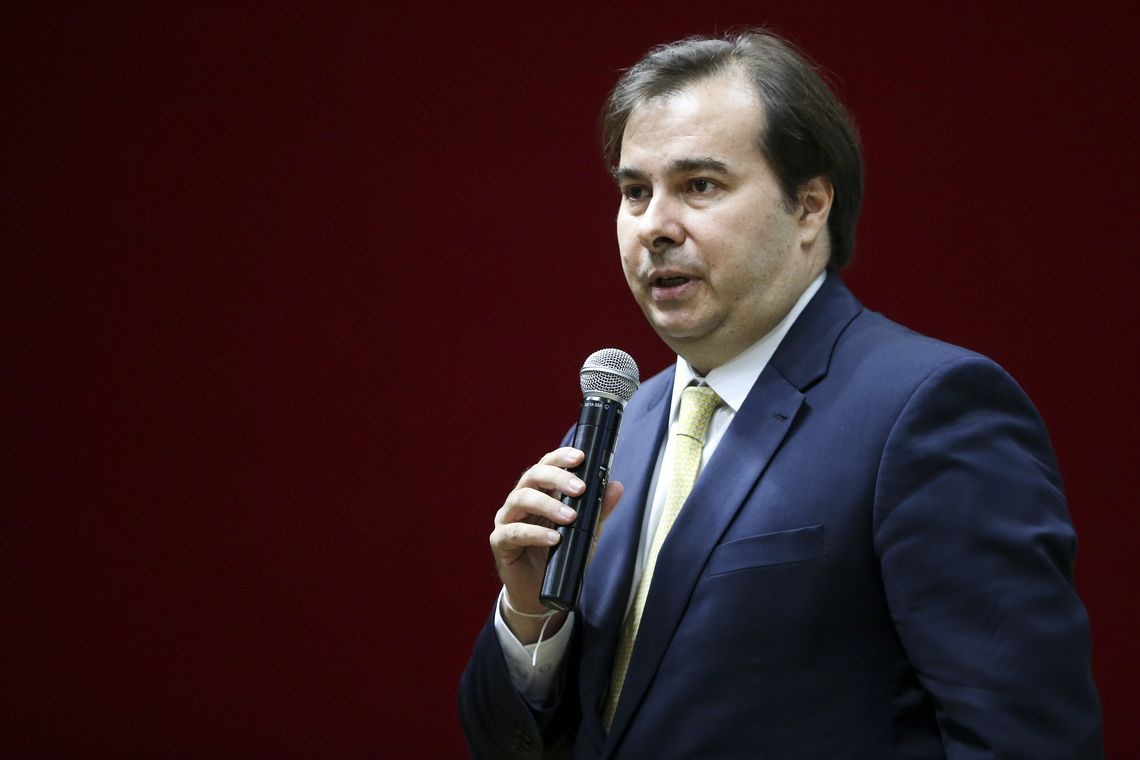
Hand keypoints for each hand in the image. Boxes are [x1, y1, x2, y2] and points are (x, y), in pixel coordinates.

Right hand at [490, 446, 622, 641]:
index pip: (546, 465)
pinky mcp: (500, 542)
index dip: (560, 457)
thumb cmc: (559, 557)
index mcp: (539, 492)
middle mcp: (520, 501)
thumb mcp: (586, 533)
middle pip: (532, 476)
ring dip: (548, 505)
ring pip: (520, 499)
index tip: (580, 457)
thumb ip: (598, 510)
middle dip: (557, 477)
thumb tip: (615, 486)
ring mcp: (507, 520)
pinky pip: (513, 532)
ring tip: (570, 517)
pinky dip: (534, 533)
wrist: (539, 594)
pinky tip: (553, 538)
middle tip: (580, 488)